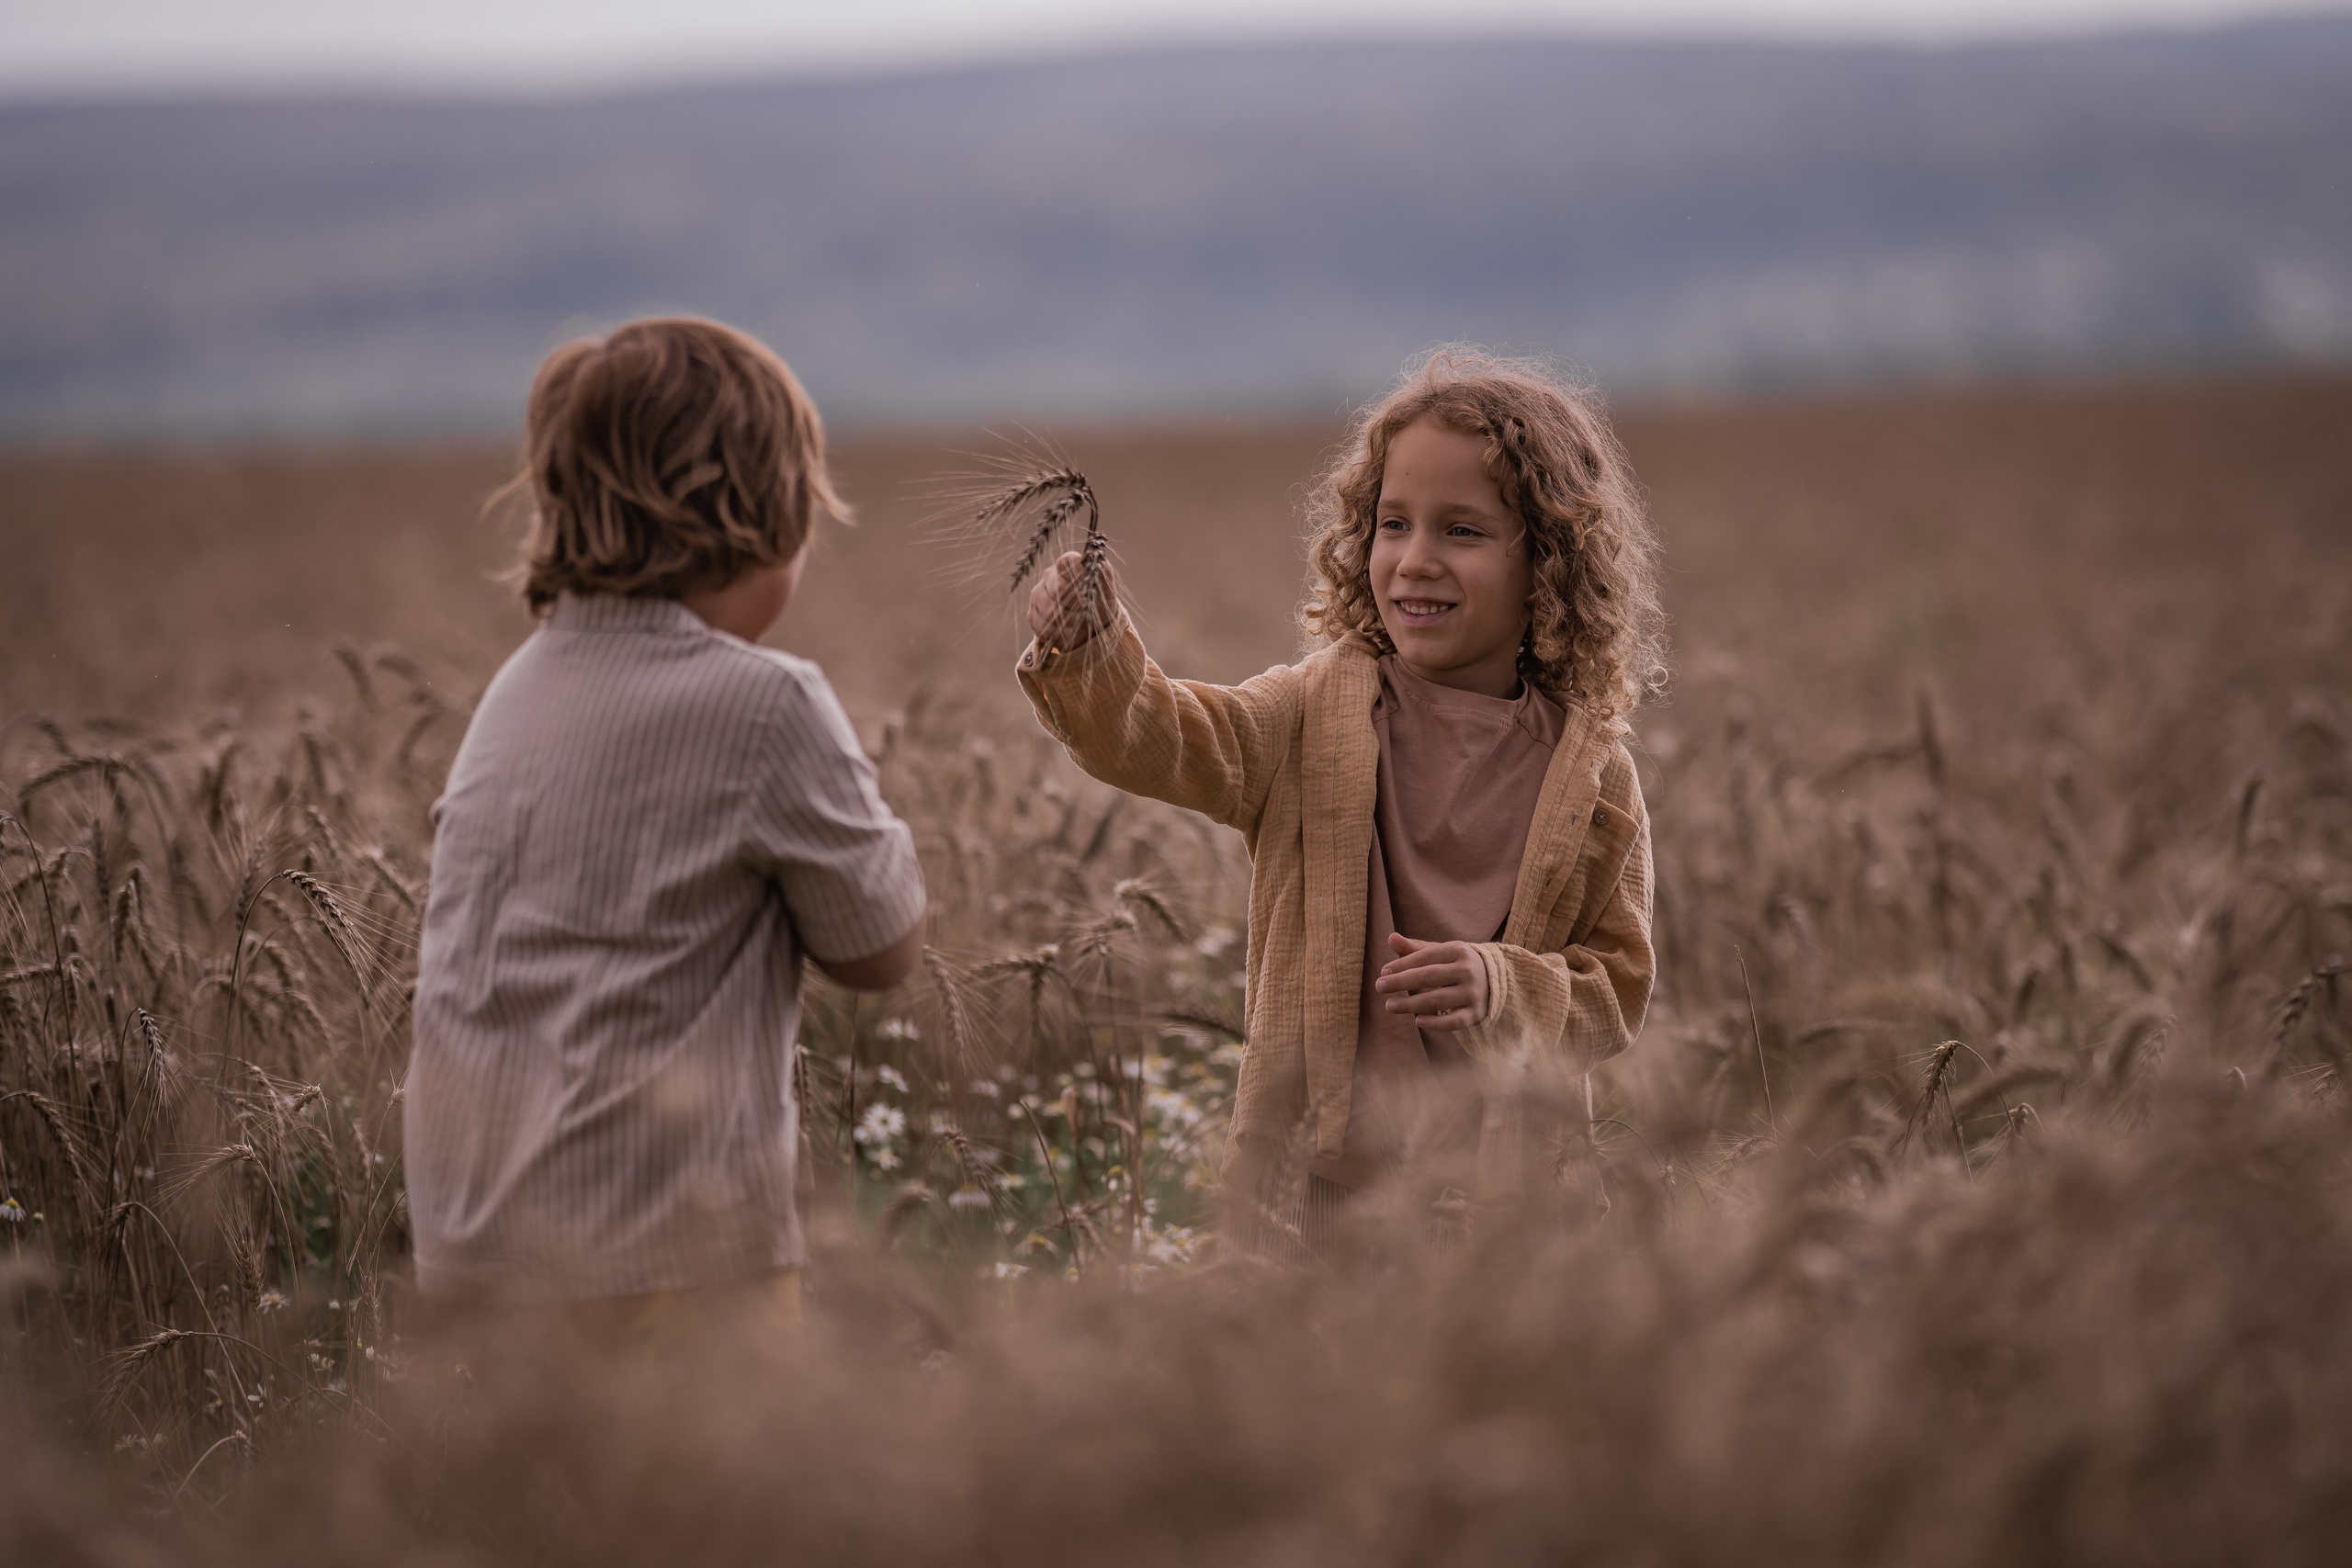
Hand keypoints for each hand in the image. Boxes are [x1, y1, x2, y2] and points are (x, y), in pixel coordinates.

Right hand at [1026, 550, 1120, 652]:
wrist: (1086, 630)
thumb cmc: (1098, 606)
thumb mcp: (1106, 593)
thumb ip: (1104, 576)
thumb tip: (1101, 563)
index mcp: (1068, 566)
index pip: (1067, 561)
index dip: (1077, 571)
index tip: (1086, 583)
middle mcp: (1050, 575)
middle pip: (1059, 588)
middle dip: (1075, 605)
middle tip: (1085, 613)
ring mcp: (1038, 593)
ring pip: (1049, 608)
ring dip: (1067, 620)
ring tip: (1077, 623)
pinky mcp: (1032, 612)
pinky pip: (1041, 623)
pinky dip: (1057, 631)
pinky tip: (1066, 631)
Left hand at [1373, 932, 1487, 1031]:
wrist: (1495, 981)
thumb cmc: (1457, 965)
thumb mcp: (1441, 953)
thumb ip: (1415, 948)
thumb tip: (1390, 937)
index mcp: (1458, 950)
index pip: (1425, 957)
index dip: (1402, 964)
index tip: (1383, 972)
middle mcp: (1467, 971)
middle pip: (1428, 976)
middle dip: (1401, 982)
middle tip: (1379, 987)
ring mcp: (1473, 993)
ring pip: (1437, 1000)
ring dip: (1411, 1004)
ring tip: (1389, 1006)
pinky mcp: (1476, 1013)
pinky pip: (1454, 1021)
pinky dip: (1436, 1023)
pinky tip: (1418, 1021)